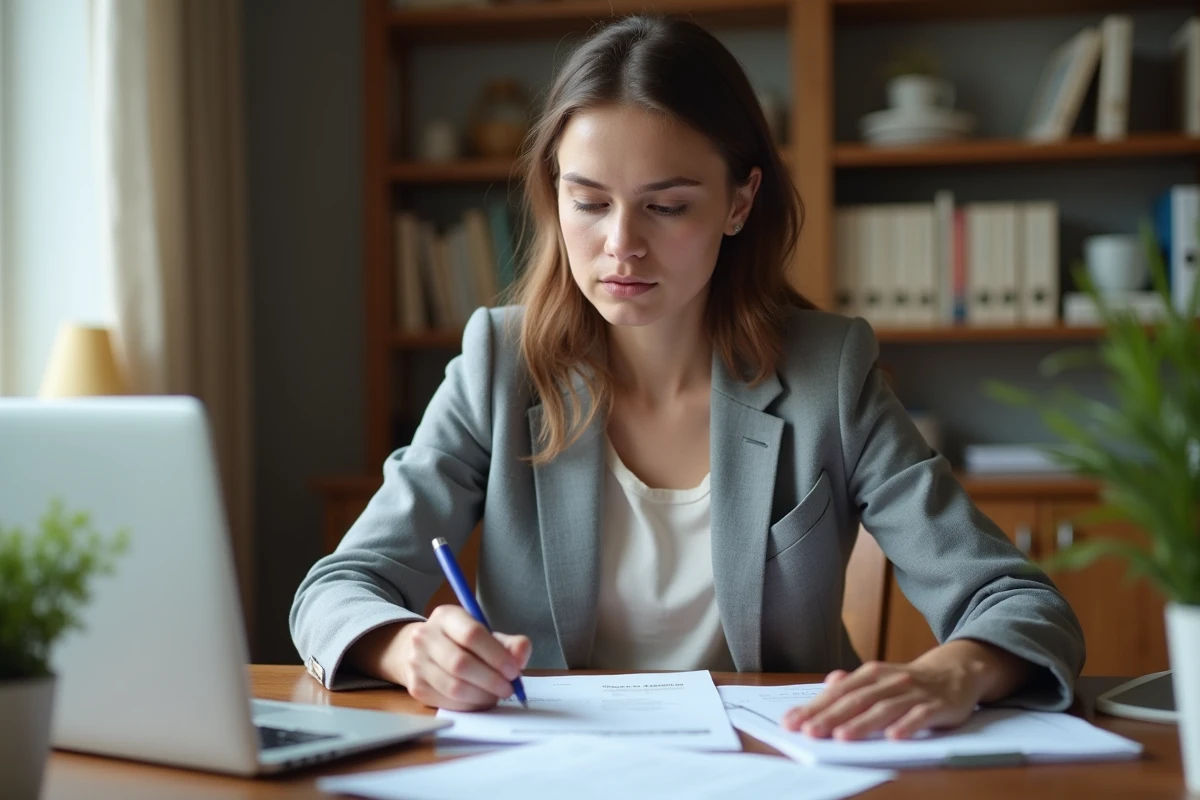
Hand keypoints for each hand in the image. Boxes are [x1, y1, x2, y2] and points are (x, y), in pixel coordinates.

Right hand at [355, 605, 531, 710]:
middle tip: (509, 688)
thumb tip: (521, 656)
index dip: (496, 656)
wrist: (422, 651)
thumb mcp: (486, 634)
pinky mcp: (416, 687)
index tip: (514, 670)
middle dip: (491, 680)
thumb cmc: (461, 642)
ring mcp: (417, 663)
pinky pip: (448, 702)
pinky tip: (480, 699)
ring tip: (497, 695)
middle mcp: (425, 637)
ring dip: (482, 696)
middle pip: (461, 663)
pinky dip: (470, 705)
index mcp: (446, 616)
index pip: (472, 634)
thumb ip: (509, 644)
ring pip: (454, 687)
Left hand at [781, 641, 1030, 740]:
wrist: (956, 671)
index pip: (837, 692)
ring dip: (862, 723)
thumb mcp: (878, 679)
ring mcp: (914, 692)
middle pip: (856, 700)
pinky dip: (907, 725)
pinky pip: (921, 716)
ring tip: (842, 737)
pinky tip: (894, 737)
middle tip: (809, 732)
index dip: (814, 707)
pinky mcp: (937, 705)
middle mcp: (889, 680)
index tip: (791, 722)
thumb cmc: (908, 682)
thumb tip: (826, 686)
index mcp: (870, 674)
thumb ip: (852, 686)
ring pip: (884, 708)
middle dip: (831, 717)